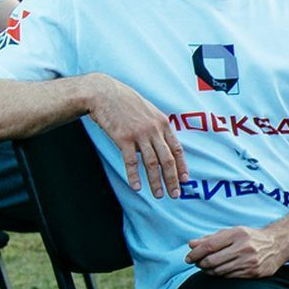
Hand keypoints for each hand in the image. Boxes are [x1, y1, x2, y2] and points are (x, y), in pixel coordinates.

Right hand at [87, 75, 186, 196]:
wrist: (103, 93)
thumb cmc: (124, 101)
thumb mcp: (148, 110)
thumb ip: (156, 126)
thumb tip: (162, 143)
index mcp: (163, 123)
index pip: (176, 149)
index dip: (181, 166)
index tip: (184, 180)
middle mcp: (154, 130)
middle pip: (167, 159)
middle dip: (172, 179)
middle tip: (175, 194)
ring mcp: (139, 134)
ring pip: (152, 163)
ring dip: (155, 181)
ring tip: (158, 195)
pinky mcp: (123, 138)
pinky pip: (131, 161)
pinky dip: (134, 175)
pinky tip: (136, 187)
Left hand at [186, 225, 287, 278]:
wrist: (278, 244)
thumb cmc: (251, 237)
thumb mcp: (232, 232)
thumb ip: (211, 238)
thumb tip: (191, 244)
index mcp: (237, 234)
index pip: (209, 246)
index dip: (195, 253)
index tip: (188, 258)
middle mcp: (244, 247)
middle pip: (212, 260)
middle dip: (200, 263)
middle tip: (197, 263)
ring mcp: (250, 261)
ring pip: (219, 271)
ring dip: (208, 271)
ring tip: (207, 267)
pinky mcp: (254, 272)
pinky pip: (230, 277)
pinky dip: (221, 275)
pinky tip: (220, 270)